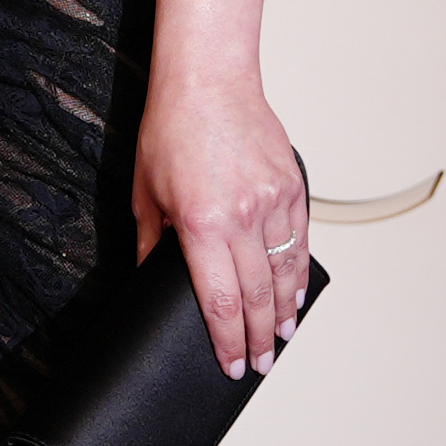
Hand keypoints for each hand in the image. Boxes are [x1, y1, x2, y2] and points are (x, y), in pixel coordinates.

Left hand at [132, 74, 309, 377]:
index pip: (220, 301)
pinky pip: (300, 239)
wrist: (209, 80)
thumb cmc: (171, 129)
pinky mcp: (292, 185)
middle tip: (259, 364)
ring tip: (283, 338)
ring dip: (285, 310)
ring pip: (285, 271)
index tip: (232, 365)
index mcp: (202, 224)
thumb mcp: (145, 192)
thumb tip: (147, 278)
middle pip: (258, 295)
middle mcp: (242, 216)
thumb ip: (151, 242)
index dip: (228, 340)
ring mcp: (272, 200)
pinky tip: (296, 293)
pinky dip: (299, 271)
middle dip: (259, 337)